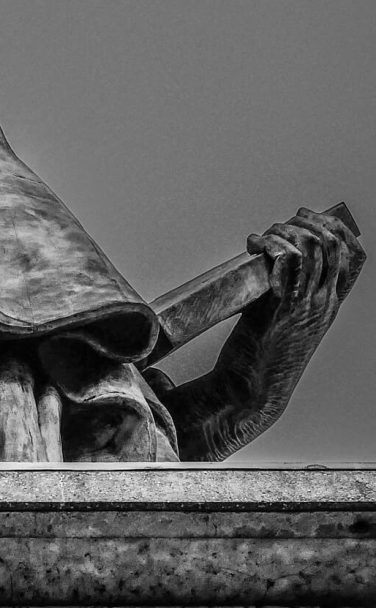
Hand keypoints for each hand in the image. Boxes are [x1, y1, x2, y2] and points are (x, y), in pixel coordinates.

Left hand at [220, 208, 364, 425]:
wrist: (254, 391)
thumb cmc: (263, 355)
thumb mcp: (287, 320)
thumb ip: (288, 293)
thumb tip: (269, 259)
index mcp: (329, 304)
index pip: (354, 257)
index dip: (338, 228)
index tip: (311, 215)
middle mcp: (322, 302)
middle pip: (332, 245)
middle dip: (306, 222)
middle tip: (280, 224)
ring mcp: (304, 304)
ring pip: (310, 248)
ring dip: (284, 231)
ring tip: (264, 237)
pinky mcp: (280, 306)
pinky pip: (286, 261)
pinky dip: (270, 244)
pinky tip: (253, 246)